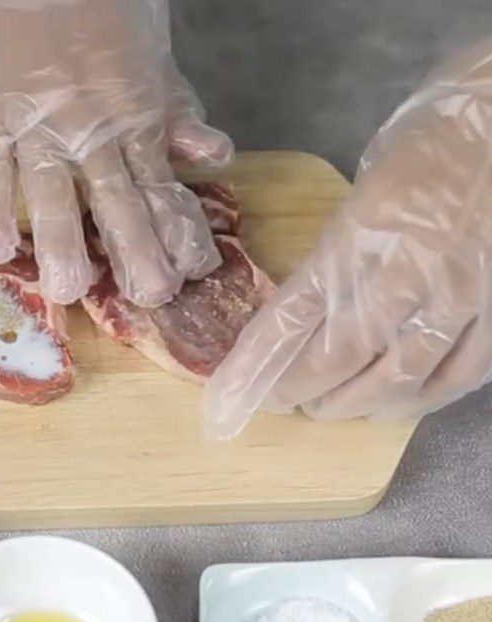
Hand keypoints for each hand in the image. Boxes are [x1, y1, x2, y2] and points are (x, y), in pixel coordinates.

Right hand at [0, 0, 232, 306]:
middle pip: (116, 197)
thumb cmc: (105, 18)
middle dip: (134, 248)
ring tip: (68, 289)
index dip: (178, 230)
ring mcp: (36, 128)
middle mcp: (90, 131)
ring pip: (53, 189)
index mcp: (134, 119)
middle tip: (147, 295)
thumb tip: (215, 158)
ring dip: (62, 239)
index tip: (193, 272)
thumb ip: (180, 117)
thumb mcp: (157, 65)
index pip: (159, 186)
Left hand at [205, 37, 491, 437]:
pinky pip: (460, 373)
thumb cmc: (433, 140)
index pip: (294, 315)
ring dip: (353, 405)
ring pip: (397, 377)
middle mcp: (405, 272)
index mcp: (360, 233)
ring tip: (326, 410)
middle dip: (300, 390)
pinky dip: (421, 399)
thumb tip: (310, 307)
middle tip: (281, 401)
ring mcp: (458, 295)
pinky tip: (397, 406)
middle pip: (339, 356)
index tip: (232, 391)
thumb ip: (337, 253)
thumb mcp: (364, 189)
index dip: (259, 362)